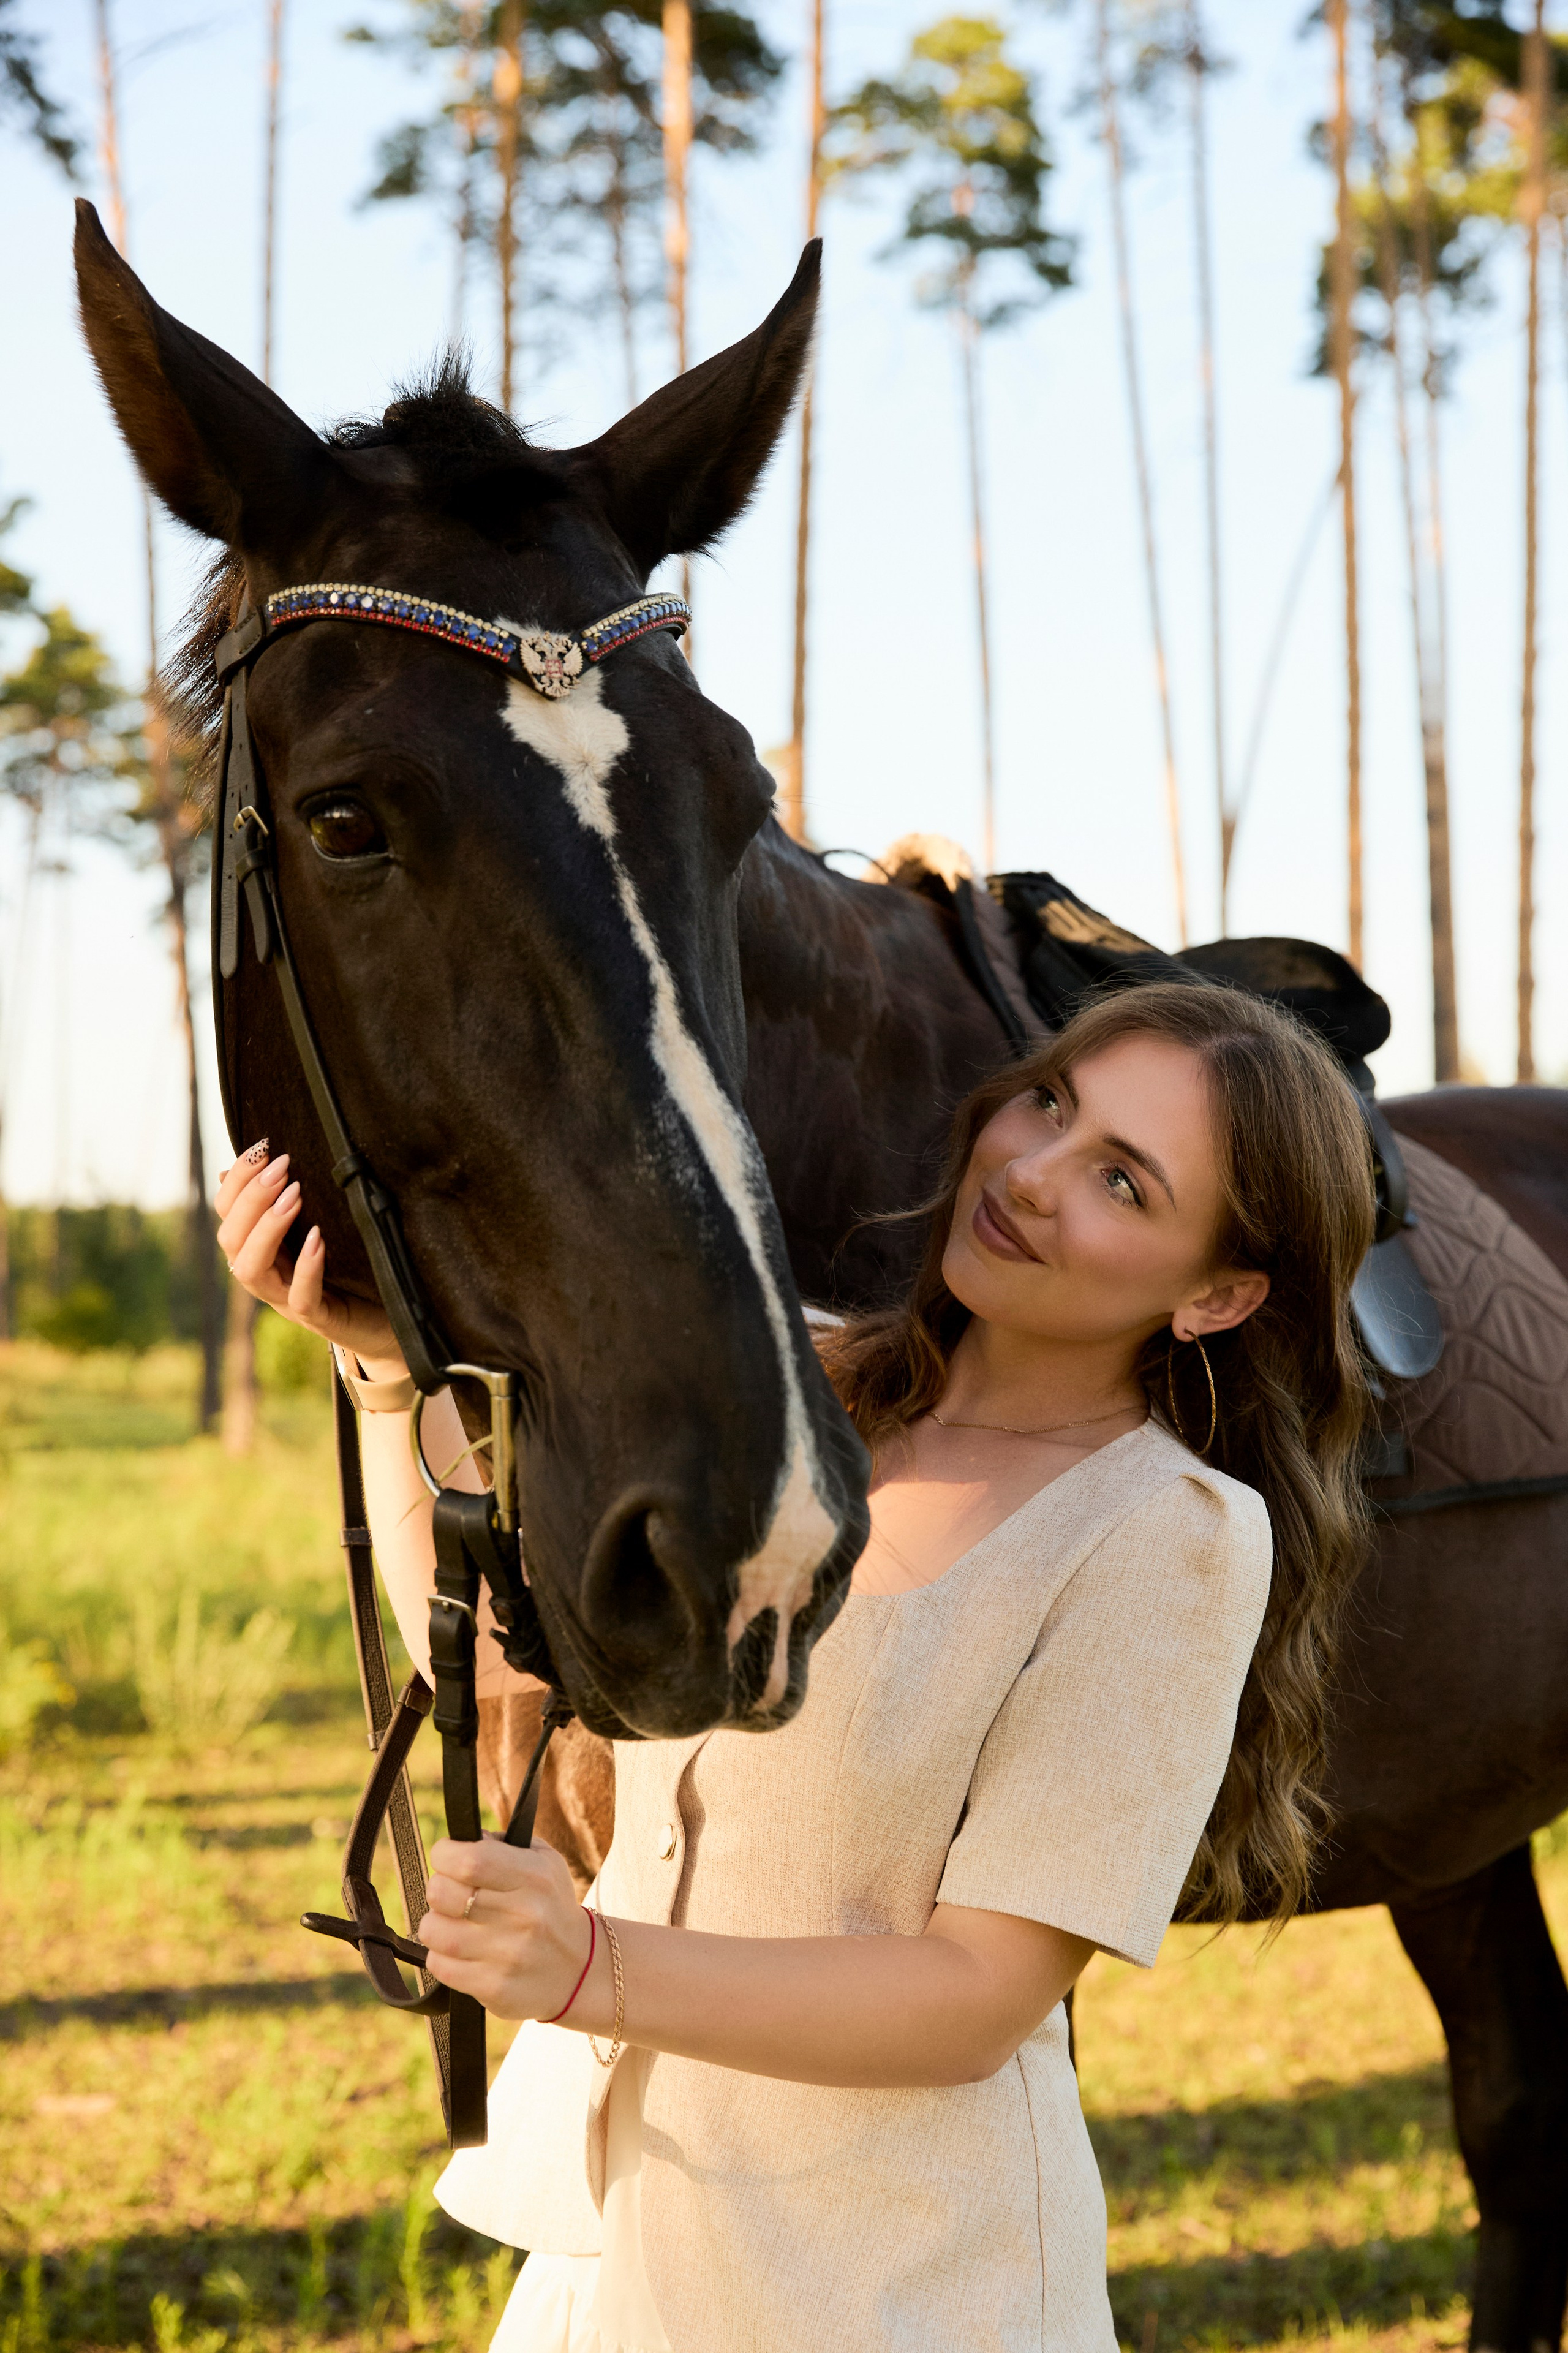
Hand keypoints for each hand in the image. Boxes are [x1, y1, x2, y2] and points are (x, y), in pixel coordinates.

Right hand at [214, 1140, 402, 1373]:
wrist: (383, 1319)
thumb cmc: (347, 1268)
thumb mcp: (316, 1226)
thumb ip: (285, 1200)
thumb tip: (245, 1162)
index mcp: (258, 1248)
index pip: (227, 1213)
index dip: (237, 1179)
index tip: (263, 1147)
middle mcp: (264, 1275)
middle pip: (231, 1238)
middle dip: (251, 1198)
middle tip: (282, 1167)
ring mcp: (285, 1300)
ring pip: (251, 1269)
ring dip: (268, 1228)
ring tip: (295, 1195)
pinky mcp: (317, 1318)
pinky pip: (300, 1298)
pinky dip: (306, 1268)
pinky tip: (317, 1240)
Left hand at [419, 1835, 599, 2022]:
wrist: (580, 1969)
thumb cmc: (550, 1906)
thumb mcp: (544, 1863)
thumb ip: (502, 1845)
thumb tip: (460, 1841)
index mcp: (534, 1877)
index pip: (469, 1861)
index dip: (445, 1855)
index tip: (446, 1856)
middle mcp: (524, 1916)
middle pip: (443, 1894)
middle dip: (438, 1888)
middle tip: (451, 1892)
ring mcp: (509, 1955)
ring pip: (434, 1931)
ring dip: (435, 1923)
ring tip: (452, 1922)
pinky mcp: (495, 1988)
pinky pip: (440, 1966)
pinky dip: (440, 1955)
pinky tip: (459, 1951)